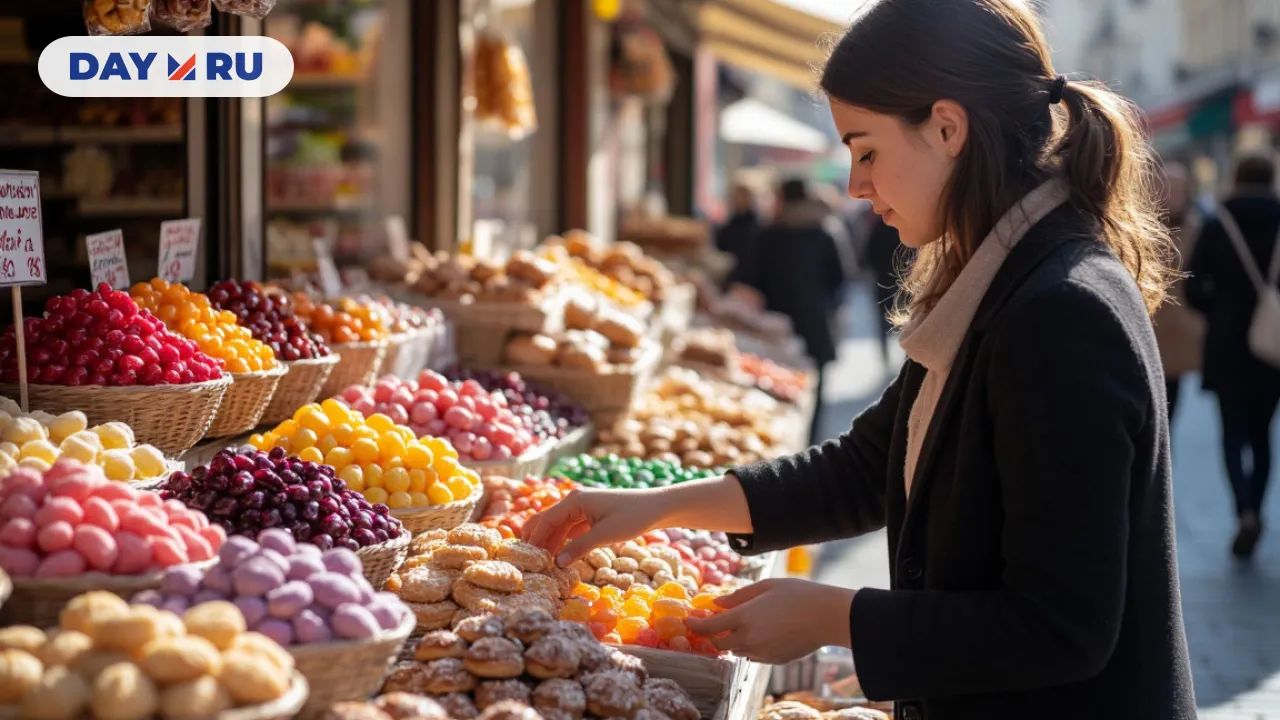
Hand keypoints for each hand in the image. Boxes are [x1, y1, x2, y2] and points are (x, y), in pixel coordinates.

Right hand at [522, 487, 668, 566]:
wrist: (657, 507)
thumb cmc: (633, 517)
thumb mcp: (605, 535)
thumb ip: (579, 548)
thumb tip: (557, 563)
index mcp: (575, 500)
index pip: (547, 520)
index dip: (535, 539)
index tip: (527, 558)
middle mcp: (575, 501)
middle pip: (547, 520)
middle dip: (537, 538)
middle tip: (527, 559)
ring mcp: (582, 508)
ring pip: (558, 526)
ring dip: (550, 542)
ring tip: (541, 562)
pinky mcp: (590, 516)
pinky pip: (570, 528)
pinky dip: (563, 541)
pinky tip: (559, 556)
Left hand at [686, 578, 854, 664]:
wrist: (827, 616)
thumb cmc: (798, 594)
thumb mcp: (766, 586)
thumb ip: (738, 596)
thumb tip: (717, 603)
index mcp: (745, 618)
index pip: (709, 627)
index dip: (695, 625)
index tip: (688, 621)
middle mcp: (750, 639)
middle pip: (719, 644)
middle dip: (714, 635)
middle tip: (716, 623)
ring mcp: (762, 652)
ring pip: (737, 651)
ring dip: (733, 641)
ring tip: (743, 625)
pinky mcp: (774, 660)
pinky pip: (753, 656)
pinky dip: (750, 647)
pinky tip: (762, 633)